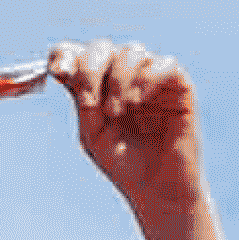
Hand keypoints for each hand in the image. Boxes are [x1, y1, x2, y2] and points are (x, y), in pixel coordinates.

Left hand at [50, 40, 229, 239]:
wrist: (157, 192)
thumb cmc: (125, 165)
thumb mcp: (92, 134)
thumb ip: (82, 100)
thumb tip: (69, 67)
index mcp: (97, 86)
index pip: (76, 54)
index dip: (64, 54)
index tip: (58, 72)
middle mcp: (123, 76)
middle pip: (102, 47)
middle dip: (91, 68)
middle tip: (90, 101)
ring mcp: (151, 78)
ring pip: (132, 51)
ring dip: (118, 78)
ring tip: (116, 111)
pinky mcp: (179, 86)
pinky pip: (164, 64)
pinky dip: (146, 77)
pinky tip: (137, 101)